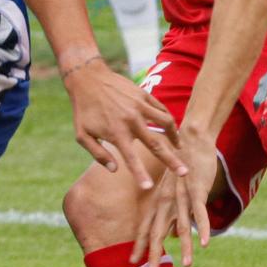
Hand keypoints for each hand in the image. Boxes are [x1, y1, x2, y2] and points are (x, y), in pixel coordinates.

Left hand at [61, 55, 184, 189]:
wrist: (87, 78)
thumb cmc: (83, 109)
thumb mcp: (82, 135)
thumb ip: (98, 154)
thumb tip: (115, 170)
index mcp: (116, 133)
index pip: (131, 159)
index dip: (140, 174)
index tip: (149, 187)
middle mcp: (131, 121)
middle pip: (157, 145)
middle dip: (172, 161)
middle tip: (185, 173)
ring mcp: (140, 106)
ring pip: (166, 123)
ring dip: (175, 137)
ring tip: (179, 147)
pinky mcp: (144, 95)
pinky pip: (162, 109)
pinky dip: (169, 119)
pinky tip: (171, 127)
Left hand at [132, 121, 219, 266]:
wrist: (189, 139)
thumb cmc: (181, 167)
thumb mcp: (174, 193)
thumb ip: (174, 215)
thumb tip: (176, 236)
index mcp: (159, 202)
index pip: (146, 228)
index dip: (139, 246)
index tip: (132, 263)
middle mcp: (166, 202)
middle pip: (158, 232)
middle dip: (154, 254)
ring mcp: (181, 197)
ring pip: (182, 227)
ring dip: (185, 248)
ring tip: (187, 266)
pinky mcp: (197, 190)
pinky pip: (199, 213)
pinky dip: (203, 229)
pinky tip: (205, 243)